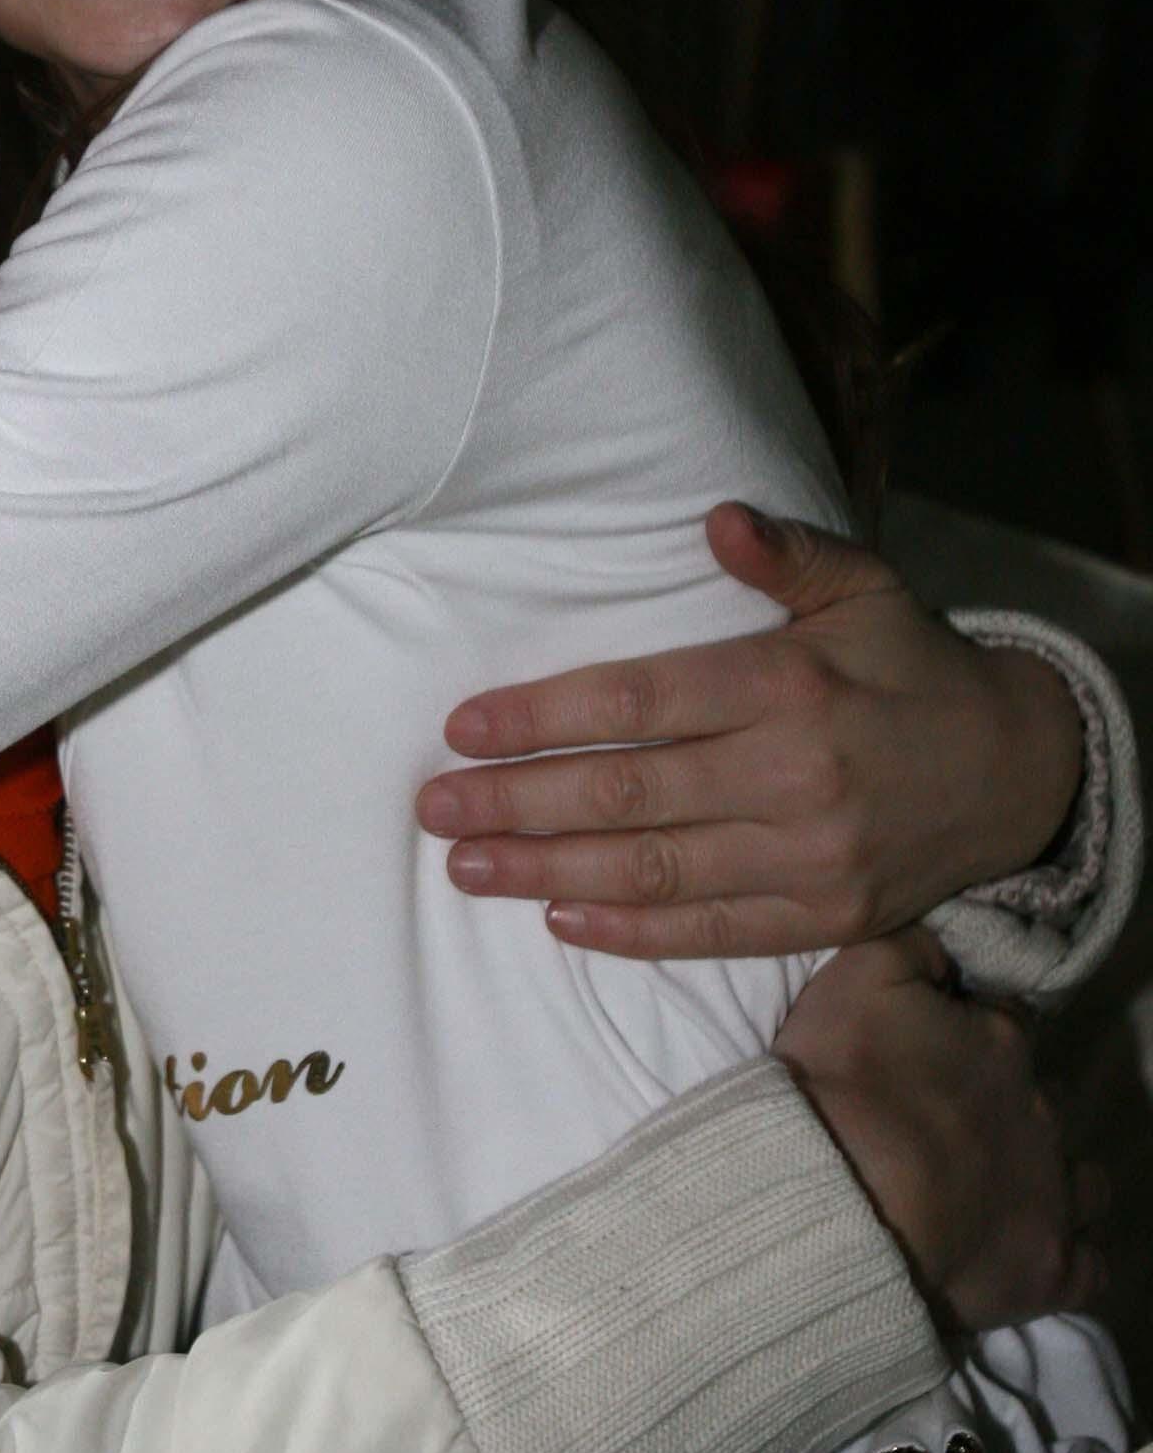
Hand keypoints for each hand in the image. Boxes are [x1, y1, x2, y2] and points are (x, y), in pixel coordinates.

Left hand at [415, 504, 1083, 960]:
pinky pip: (711, 932)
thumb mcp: (865, 589)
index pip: (640, 704)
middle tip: (433, 808)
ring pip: (655, 871)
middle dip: (518, 804)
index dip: (544, 716)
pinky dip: (631, 930)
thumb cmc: (912, 666)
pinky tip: (560, 920)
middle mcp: (796, 776)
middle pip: (630, 796)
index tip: (464, 728)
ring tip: (467, 866)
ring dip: (548, 873)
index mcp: (791, 686)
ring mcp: (812, 858)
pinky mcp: (826, 918)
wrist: (1019, 772)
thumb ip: (787, 555)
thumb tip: (718, 519)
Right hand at [776, 933, 1103, 1333]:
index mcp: (1001, 1044)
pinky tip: (1034, 1258)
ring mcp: (1055, 1197)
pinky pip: (1090, 1269)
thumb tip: (943, 947)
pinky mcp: (1051, 1272)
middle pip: (1043, 1102)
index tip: (937, 1056)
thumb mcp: (856, 976)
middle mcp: (1043, 1114)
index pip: (1006, 1025)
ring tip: (999, 1196)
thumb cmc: (841, 1084)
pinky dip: (1069, 1260)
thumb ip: (908, 946)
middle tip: (948, 1132)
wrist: (840, 1197)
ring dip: (1053, 1182)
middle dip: (1007, 1113)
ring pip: (1084, 1182)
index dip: (972, 1038)